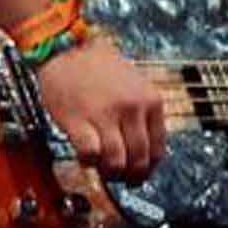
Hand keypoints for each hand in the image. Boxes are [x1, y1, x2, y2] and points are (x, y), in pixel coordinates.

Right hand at [35, 35, 169, 184]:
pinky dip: (89, 162)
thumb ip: (142, 114)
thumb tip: (143, 150)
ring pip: (116, 162)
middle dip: (131, 177)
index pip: (158, 148)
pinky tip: (86, 156)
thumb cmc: (99, 66)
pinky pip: (90, 155)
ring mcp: (107, 115)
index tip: (141, 174)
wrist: (69, 48)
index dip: (149, 168)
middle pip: (139, 160)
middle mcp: (132, 109)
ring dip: (110, 173)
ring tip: (103, 169)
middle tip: (122, 179)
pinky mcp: (80, 121)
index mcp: (150, 101)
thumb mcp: (136, 85)